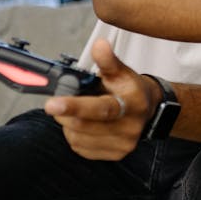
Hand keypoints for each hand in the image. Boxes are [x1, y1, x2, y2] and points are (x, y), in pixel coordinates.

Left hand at [43, 39, 159, 160]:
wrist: (149, 110)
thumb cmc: (129, 89)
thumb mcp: (121, 71)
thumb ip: (107, 60)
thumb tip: (100, 44)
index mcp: (133, 104)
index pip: (102, 109)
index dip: (75, 106)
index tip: (52, 104)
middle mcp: (131, 127)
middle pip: (84, 125)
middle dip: (64, 113)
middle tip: (58, 102)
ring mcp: (124, 144)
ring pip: (78, 138)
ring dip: (68, 125)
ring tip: (75, 112)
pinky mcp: (116, 155)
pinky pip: (81, 149)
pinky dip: (74, 136)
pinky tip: (82, 125)